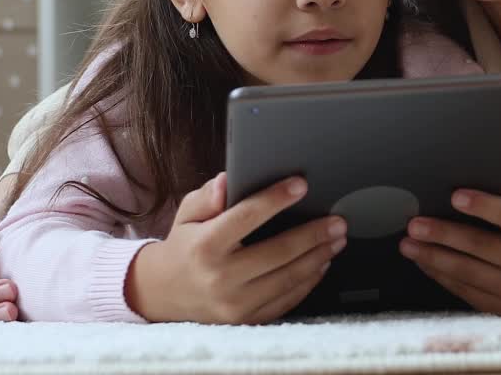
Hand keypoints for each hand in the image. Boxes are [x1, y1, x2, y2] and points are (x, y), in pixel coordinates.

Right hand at [126, 173, 346, 323]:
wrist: (162, 294)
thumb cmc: (184, 247)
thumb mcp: (186, 215)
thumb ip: (207, 196)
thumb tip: (227, 181)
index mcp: (205, 246)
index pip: (247, 217)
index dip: (276, 199)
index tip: (301, 184)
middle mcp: (220, 277)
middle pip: (279, 252)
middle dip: (314, 234)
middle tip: (338, 220)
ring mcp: (235, 304)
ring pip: (289, 278)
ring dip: (319, 256)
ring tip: (337, 239)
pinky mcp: (247, 320)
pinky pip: (287, 300)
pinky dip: (309, 281)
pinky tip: (322, 263)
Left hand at [399, 172, 500, 313]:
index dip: (483, 205)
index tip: (455, 196)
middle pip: (480, 245)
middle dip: (443, 233)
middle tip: (415, 224)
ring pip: (466, 271)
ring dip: (432, 256)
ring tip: (408, 244)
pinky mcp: (498, 309)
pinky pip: (463, 289)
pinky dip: (439, 275)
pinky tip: (423, 262)